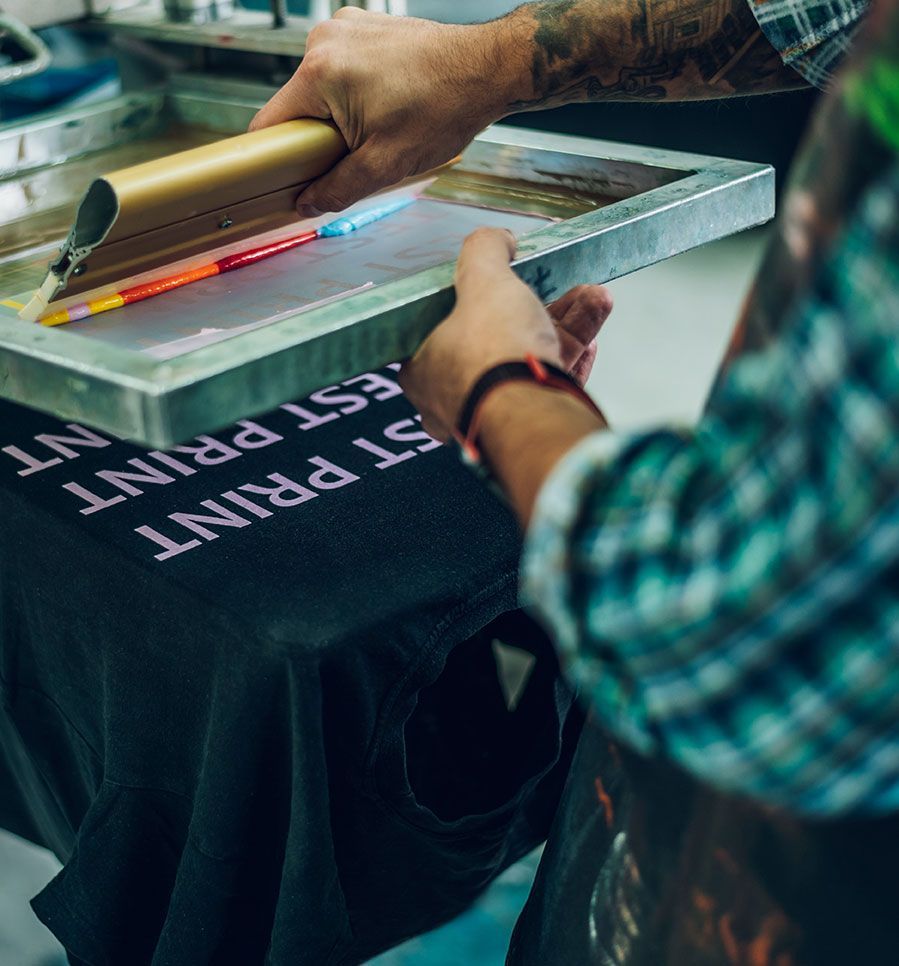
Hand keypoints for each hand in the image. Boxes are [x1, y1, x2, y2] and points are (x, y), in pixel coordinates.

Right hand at [249, 9, 518, 215]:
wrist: (488, 69)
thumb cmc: (445, 106)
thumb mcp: (386, 164)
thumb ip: (339, 188)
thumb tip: (307, 203)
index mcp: (320, 71)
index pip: (270, 124)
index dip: (275, 159)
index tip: (284, 180)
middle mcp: (324, 40)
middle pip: (296, 107)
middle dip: (317, 139)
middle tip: (355, 156)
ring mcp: (343, 28)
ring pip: (319, 91)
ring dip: (338, 118)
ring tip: (380, 127)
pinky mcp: (361, 26)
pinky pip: (340, 72)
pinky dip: (353, 96)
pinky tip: (386, 107)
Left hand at [399, 227, 612, 440]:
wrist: (533, 416)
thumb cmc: (492, 352)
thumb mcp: (483, 281)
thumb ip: (484, 251)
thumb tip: (496, 239)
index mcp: (423, 369)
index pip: (441, 326)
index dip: (473, 298)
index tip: (503, 281)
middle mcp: (453, 396)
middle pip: (496, 339)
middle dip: (540, 306)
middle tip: (564, 284)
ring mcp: (492, 414)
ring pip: (529, 360)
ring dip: (568, 325)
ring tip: (595, 297)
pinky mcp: (527, 426)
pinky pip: (548, 385)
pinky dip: (572, 358)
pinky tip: (594, 337)